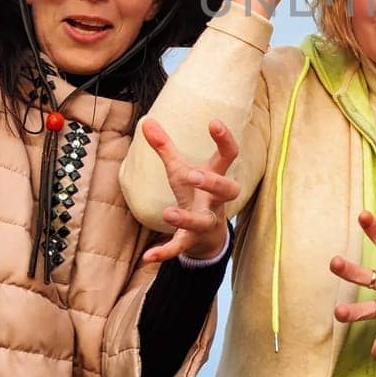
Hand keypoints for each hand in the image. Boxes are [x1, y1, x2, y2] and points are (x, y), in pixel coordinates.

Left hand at [139, 118, 239, 263]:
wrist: (208, 236)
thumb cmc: (195, 194)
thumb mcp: (180, 171)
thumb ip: (164, 147)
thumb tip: (146, 121)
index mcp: (215, 178)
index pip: (229, 156)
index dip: (225, 140)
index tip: (214, 122)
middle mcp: (216, 201)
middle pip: (228, 190)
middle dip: (214, 183)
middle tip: (194, 175)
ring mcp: (206, 222)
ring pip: (203, 221)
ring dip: (186, 218)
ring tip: (167, 213)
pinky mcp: (192, 241)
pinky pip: (181, 247)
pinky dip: (165, 252)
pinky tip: (148, 256)